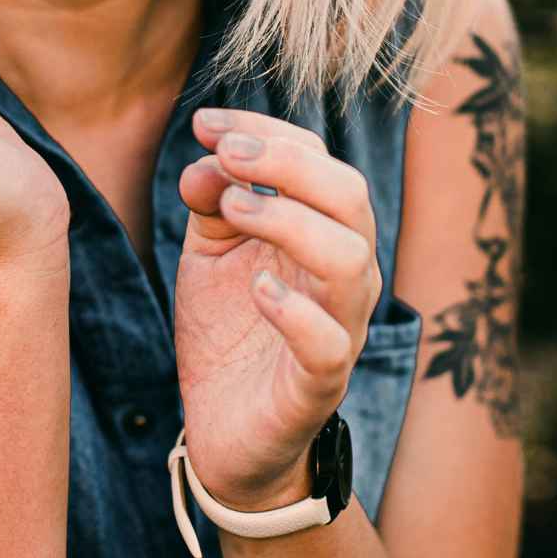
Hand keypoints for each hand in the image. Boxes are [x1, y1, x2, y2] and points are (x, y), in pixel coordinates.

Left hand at [174, 108, 382, 502]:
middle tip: (225, 155)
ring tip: (231, 211)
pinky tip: (257, 290)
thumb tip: (206, 158)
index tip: (205, 123)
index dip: (265, 130)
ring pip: (352, 261)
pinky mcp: (317, 386)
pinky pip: (328, 344)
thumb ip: (210, 202)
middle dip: (287, 163)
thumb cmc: (229, 334)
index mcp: (322, 234)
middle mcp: (344, 276)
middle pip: (349, 197)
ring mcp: (339, 330)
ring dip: (290, 221)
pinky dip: (295, 311)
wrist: (226, 433)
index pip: (318, 160)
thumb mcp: (210, 255)